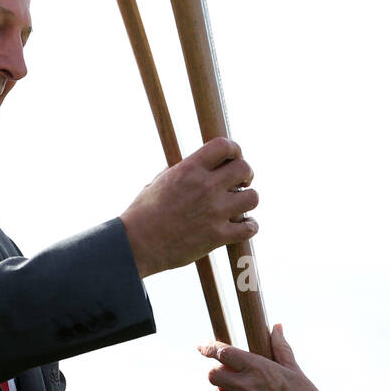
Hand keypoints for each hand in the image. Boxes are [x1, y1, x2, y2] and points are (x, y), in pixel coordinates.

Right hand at [120, 137, 257, 277]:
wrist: (137, 245)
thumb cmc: (144, 213)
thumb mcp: (160, 181)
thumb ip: (183, 171)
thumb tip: (199, 163)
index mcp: (188, 170)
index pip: (224, 146)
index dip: (234, 149)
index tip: (234, 158)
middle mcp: (204, 187)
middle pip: (244, 168)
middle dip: (246, 174)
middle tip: (241, 183)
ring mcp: (213, 212)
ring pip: (253, 198)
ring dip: (248, 200)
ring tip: (239, 205)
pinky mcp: (217, 236)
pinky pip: (249, 228)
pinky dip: (250, 226)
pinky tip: (243, 225)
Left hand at [199, 324, 333, 390]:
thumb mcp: (294, 369)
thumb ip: (280, 348)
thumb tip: (276, 327)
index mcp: (258, 366)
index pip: (223, 352)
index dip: (209, 348)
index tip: (202, 347)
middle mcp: (245, 384)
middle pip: (213, 374)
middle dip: (217, 374)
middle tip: (227, 379)